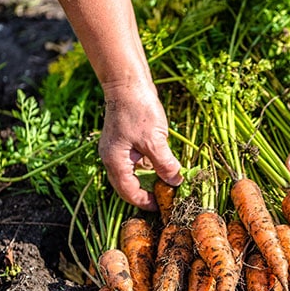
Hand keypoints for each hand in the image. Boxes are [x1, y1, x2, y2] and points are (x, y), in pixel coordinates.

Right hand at [98, 82, 181, 210]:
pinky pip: (138, 161)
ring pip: (135, 173)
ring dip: (151, 180)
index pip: (128, 192)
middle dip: (148, 193)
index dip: (145, 203)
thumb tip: (176, 182)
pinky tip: (166, 166)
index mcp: (115, 162)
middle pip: (129, 186)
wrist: (128, 83)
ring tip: (170, 184)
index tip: (162, 208)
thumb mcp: (155, 140)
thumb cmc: (138, 109)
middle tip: (167, 198)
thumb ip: (165, 164)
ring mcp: (119, 150)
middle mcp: (113, 159)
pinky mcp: (127, 142)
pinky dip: (151, 166)